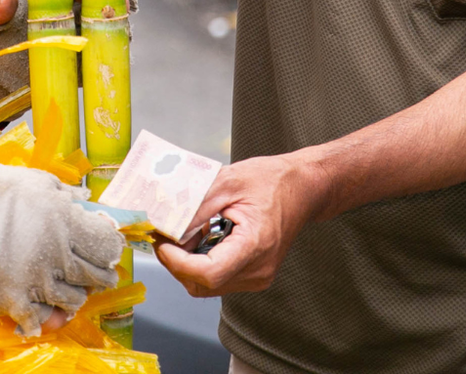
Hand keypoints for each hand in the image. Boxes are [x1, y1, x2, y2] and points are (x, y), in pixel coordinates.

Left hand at [0, 0, 137, 105]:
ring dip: (115, 33)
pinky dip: (106, 66)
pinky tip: (107, 70)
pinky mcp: (74, 68)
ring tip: (114, 41)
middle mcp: (67, 11)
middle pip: (101, 0)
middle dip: (115, 3)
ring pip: (106, 31)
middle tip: (122, 9)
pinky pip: (97, 65)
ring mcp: (73, 39)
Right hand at [0, 162, 123, 335]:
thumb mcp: (37, 180)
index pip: (108, 246)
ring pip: (74, 300)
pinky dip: (45, 315)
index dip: (110, 247)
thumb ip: (67, 193)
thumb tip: (88, 204)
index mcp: (66, 221)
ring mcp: (37, 282)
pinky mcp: (16, 302)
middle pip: (97, 276)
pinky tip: (41, 302)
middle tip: (89, 269)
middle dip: (98, 274)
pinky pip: (44, 319)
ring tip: (62, 282)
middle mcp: (57, 254)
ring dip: (74, 293)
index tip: (105, 247)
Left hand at [154, 152, 326, 297]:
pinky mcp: (253, 275)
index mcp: (255, 245)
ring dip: (187, 262)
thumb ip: (194, 207)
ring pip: (207, 285)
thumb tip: (164, 225)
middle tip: (163, 233)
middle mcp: (258, 269)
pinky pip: (217, 278)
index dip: (177, 262)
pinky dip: (200, 262)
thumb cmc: (272, 180)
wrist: (303, 188)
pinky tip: (201, 237)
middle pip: (202, 284)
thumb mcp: (227, 182)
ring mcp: (257, 276)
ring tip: (185, 231)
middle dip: (176, 262)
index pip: (208, 273)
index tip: (161, 241)